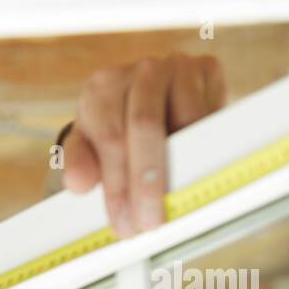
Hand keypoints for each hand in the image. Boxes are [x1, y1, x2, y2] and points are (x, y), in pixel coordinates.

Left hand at [62, 53, 227, 236]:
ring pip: (185, 119)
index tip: (124, 222)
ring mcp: (176, 65)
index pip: (110, 139)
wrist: (160, 100)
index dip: (118, 185)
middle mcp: (139, 71)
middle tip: (151, 222)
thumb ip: (80, 164)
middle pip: (145, 126)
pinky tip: (199, 173)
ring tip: (179, 202)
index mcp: (102, 88)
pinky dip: (207, 146)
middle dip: (148, 181)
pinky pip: (211, 113)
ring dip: (184, 165)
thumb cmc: (119, 128)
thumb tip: (78, 183)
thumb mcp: (91, 147)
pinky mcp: (208, 68)